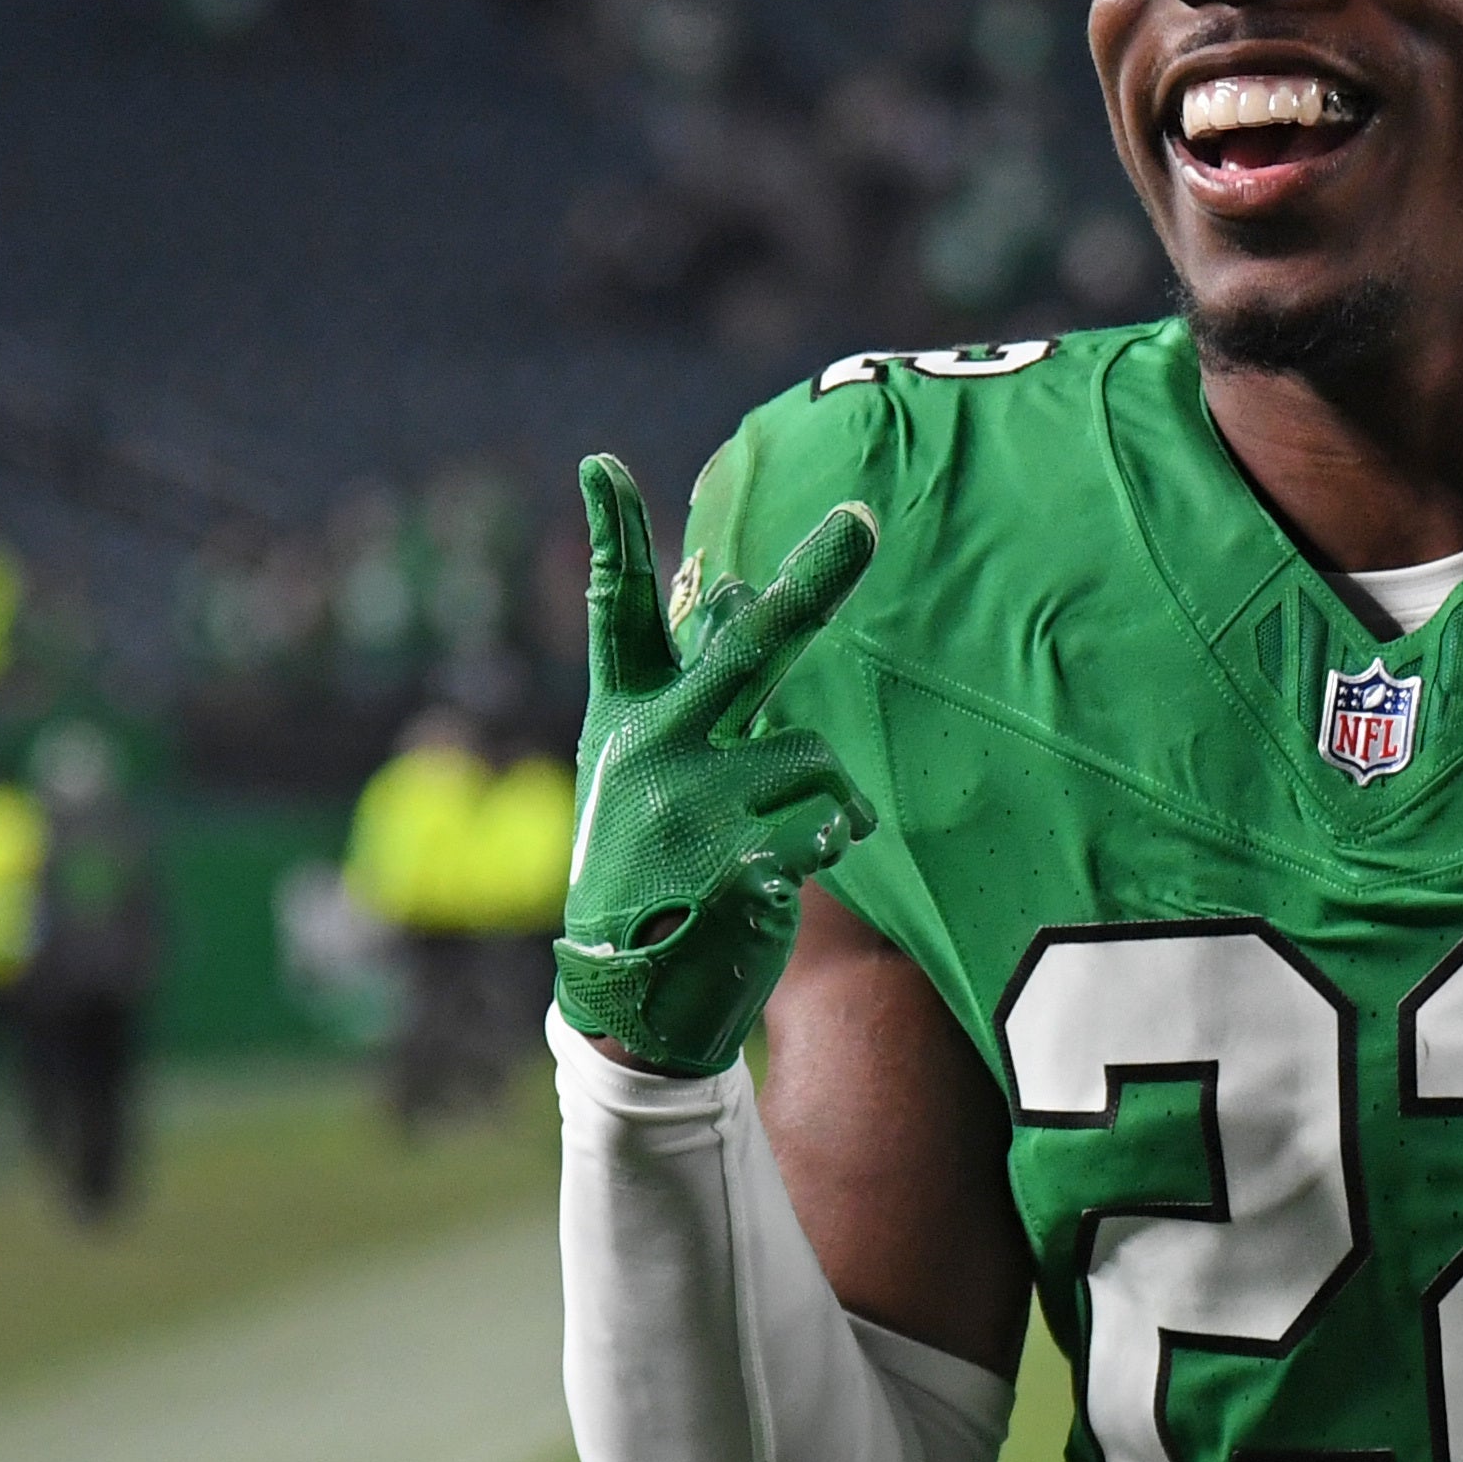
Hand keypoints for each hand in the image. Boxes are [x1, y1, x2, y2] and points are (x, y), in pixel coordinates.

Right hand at [553, 454, 880, 1078]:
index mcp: (625, 719)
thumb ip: (698, 684)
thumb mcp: (647, 767)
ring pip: (816, 759)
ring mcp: (697, 809)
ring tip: (787, 837)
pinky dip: (820, 852)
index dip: (611, 538)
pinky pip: (827, 832)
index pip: (618, 616)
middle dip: (813, 583)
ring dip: (827, 796)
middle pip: (750, 649)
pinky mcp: (743, 865)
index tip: (600, 462)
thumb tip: (734, 587)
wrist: (628, 999)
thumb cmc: (650, 865)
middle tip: (862, 520)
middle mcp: (656, 750)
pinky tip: (772, 884)